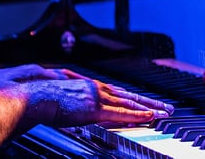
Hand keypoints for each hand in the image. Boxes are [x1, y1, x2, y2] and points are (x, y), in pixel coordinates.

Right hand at [20, 78, 174, 127]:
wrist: (37, 96)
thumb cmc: (47, 100)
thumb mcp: (68, 100)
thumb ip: (82, 104)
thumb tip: (87, 111)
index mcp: (92, 87)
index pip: (120, 93)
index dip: (136, 99)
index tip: (148, 103)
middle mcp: (98, 89)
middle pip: (130, 96)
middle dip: (150, 102)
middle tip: (166, 108)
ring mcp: (98, 98)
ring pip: (131, 103)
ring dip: (150, 108)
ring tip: (164, 113)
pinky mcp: (96, 109)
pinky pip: (122, 113)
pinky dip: (138, 115)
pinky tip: (149, 117)